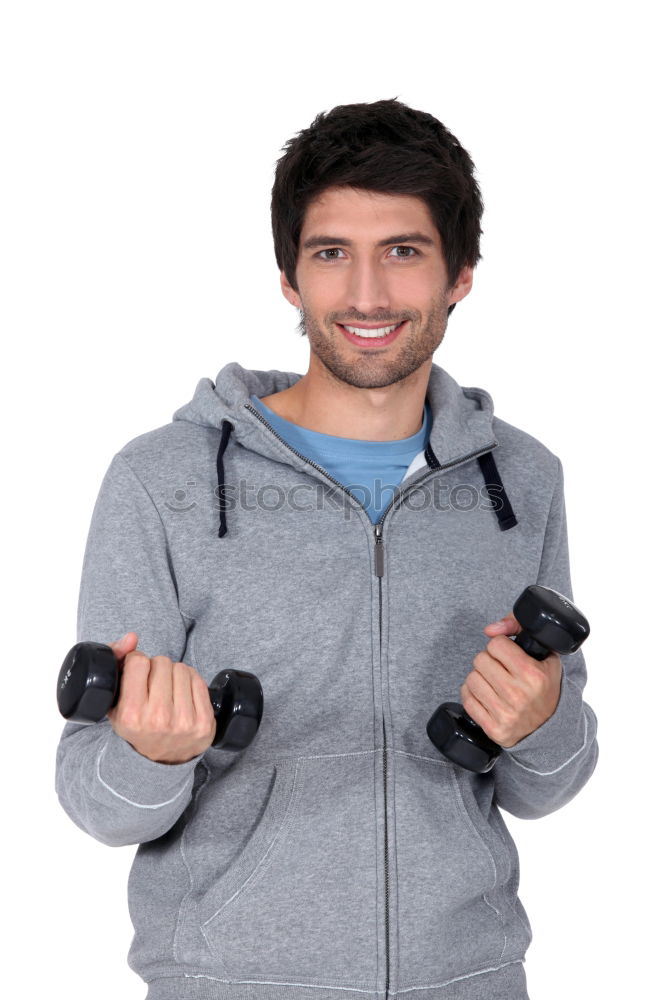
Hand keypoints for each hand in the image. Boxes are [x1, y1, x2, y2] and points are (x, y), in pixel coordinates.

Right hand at [106, 632, 216, 763]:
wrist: (158, 762)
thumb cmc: (135, 726)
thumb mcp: (114, 701)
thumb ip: (116, 661)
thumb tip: (132, 637)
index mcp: (131, 715)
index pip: (139, 662)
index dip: (137, 663)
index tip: (138, 673)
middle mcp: (158, 719)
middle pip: (162, 662)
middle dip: (157, 668)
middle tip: (153, 684)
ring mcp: (184, 722)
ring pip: (182, 668)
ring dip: (174, 674)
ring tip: (167, 689)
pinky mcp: (204, 722)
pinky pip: (198, 680)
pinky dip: (190, 681)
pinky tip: (182, 694)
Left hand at [459, 613, 562, 747]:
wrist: (551, 726)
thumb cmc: (546, 687)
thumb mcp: (546, 655)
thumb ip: (519, 627)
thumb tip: (489, 629)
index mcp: (532, 674)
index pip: (495, 644)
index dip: (500, 646)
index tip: (507, 653)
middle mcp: (518, 694)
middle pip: (480, 660)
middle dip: (489, 660)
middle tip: (499, 668)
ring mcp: (505, 713)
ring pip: (471, 679)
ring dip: (480, 677)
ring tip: (494, 682)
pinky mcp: (494, 728)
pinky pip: (467, 700)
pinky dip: (473, 694)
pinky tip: (487, 695)